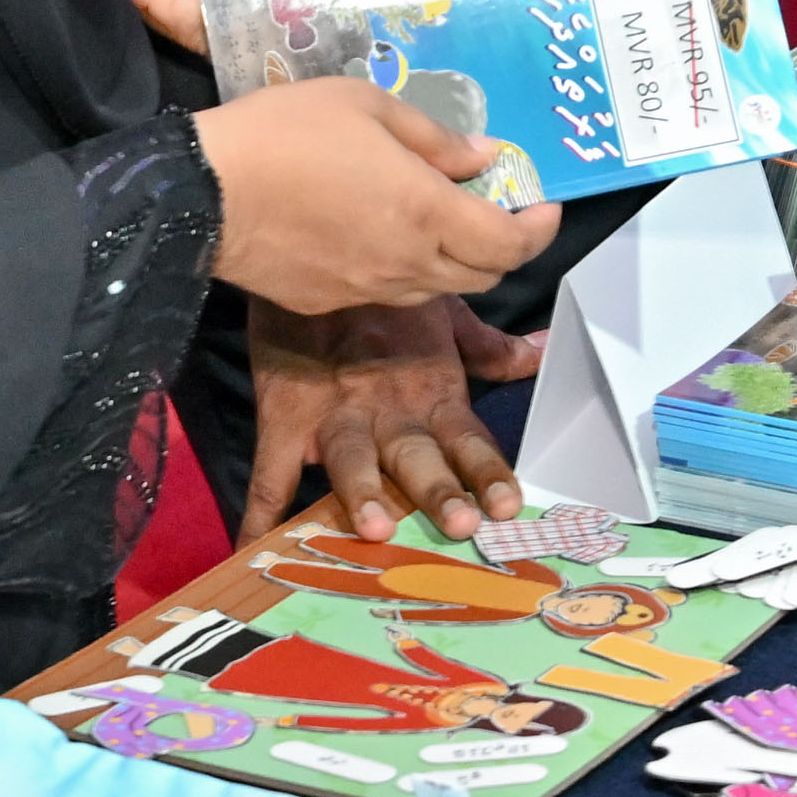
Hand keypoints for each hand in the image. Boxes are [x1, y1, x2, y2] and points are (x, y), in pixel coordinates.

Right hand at [196, 76, 556, 315]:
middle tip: (492, 205)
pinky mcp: (328, 302)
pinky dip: (403, 267)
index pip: (512, 244)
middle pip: (483, 274)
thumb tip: (485, 158)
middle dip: (502, 243)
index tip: (543, 203)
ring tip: (433, 214)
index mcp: (427, 213)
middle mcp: (407, 263)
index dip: (540, 228)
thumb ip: (436, 138)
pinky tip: (376, 230)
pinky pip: (386, 291)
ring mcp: (367, 290)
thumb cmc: (285, 133)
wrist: (202, 193)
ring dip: (453, 258)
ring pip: (437, 286)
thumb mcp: (367, 106)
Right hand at [246, 295, 539, 539]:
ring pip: (353, 462)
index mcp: (433, 391)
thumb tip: (541, 352)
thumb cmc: (384, 293)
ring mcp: (335, 417)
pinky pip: (272, 474)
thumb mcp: (444, 310)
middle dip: (438, 492)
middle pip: (418, 458)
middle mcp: (390, 411)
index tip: (507, 507)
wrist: (313, 246)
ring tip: (376, 528)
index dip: (489, 473)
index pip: (469, 439)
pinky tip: (255, 550)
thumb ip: (489, 348)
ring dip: (364, 495)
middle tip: (459, 524)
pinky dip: (261, 514)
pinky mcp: (284, 419)